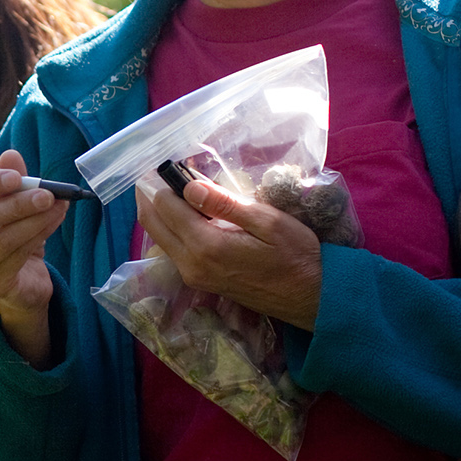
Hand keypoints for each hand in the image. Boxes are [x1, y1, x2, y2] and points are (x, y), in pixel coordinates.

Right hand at [0, 149, 70, 367]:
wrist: (22, 278)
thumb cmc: (10, 233)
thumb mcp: (11, 202)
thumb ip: (11, 180)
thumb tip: (12, 155)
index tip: (15, 177)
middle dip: (15, 205)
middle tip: (46, 193)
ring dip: (32, 222)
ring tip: (57, 206)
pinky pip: (15, 258)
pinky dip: (38, 236)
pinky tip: (54, 222)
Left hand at [137, 177, 323, 330]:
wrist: (310, 298)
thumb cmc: (296, 255)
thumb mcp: (268, 222)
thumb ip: (226, 204)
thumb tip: (190, 187)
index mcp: (206, 246)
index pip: (165, 207)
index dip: (161, 182)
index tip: (167, 162)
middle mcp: (191, 264)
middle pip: (152, 223)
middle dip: (150, 195)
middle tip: (159, 171)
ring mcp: (193, 276)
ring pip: (159, 237)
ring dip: (159, 211)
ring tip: (174, 187)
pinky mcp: (199, 280)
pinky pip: (172, 249)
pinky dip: (171, 227)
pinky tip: (187, 212)